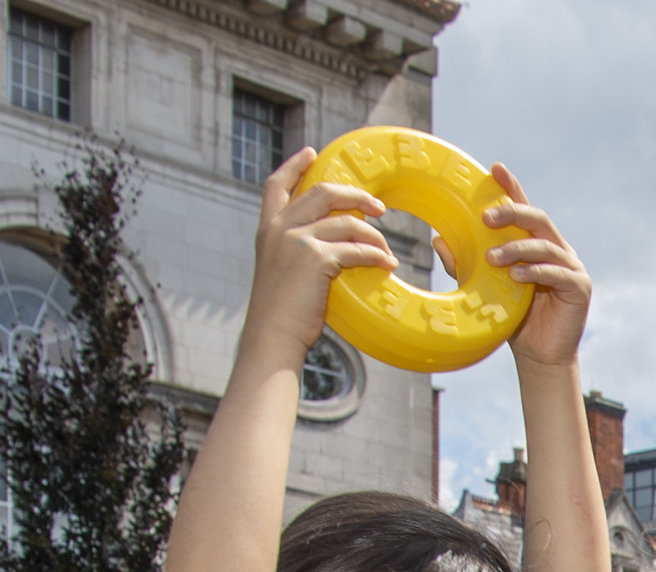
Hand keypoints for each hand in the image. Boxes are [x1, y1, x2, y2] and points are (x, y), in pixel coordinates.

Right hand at [240, 149, 392, 353]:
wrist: (272, 335)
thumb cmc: (281, 313)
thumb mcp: (282, 273)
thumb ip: (299, 252)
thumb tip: (334, 250)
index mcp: (268, 229)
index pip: (275, 185)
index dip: (293, 166)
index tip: (311, 152)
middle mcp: (279, 228)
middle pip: (321, 192)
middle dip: (354, 195)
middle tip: (378, 207)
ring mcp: (295, 240)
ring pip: (345, 221)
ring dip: (373, 234)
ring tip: (386, 250)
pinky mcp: (314, 257)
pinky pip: (355, 249)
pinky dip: (376, 256)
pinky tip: (387, 265)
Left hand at [479, 167, 591, 367]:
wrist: (538, 355)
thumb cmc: (512, 320)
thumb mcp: (483, 287)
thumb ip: (465, 263)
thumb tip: (438, 238)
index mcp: (535, 244)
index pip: (523, 210)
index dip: (512, 188)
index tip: (495, 169)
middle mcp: (556, 249)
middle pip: (537, 219)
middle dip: (512, 212)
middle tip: (486, 217)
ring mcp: (571, 267)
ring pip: (545, 245)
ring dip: (517, 248)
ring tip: (492, 258)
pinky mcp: (580, 287)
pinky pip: (558, 273)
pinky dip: (536, 272)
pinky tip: (517, 276)